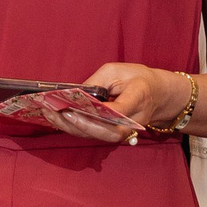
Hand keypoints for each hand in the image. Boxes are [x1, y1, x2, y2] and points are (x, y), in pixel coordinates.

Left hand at [26, 62, 192, 145]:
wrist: (158, 95)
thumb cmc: (136, 78)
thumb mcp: (117, 70)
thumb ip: (96, 82)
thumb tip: (73, 94)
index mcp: (138, 100)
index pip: (116, 112)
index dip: (93, 114)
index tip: (72, 108)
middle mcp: (132, 122)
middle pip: (103, 131)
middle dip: (75, 123)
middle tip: (52, 111)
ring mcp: (124, 132)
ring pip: (95, 136)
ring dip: (69, 127)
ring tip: (48, 114)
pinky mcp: (114, 134)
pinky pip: (93, 134)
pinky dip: (73, 128)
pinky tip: (56, 118)